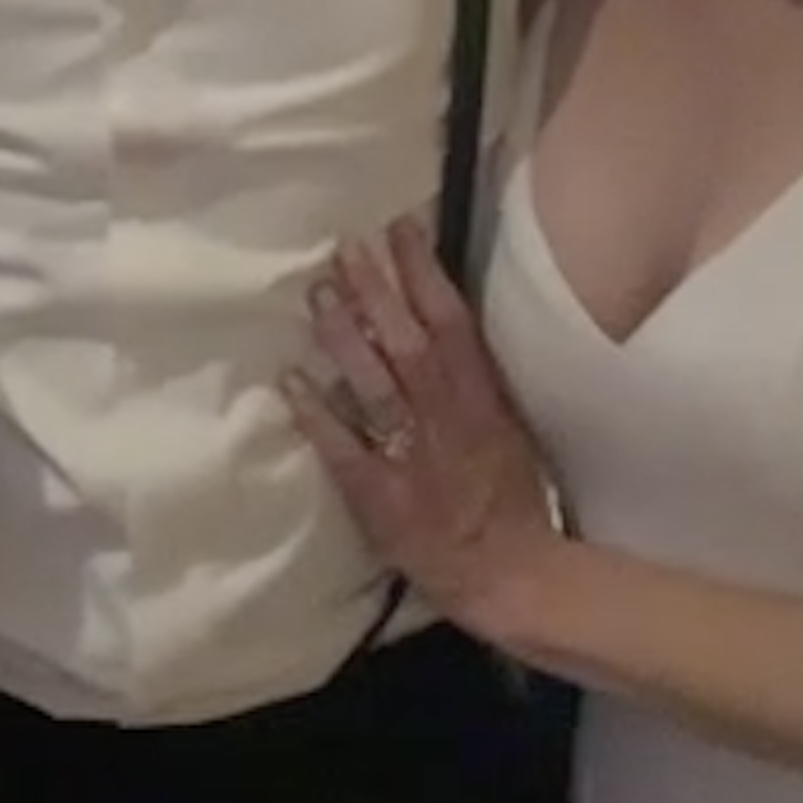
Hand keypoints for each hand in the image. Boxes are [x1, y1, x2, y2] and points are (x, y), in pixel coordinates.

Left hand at [285, 217, 562, 635]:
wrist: (511, 574)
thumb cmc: (511, 500)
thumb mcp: (508, 427)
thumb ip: (475, 380)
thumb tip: (441, 323)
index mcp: (483, 399)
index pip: (453, 323)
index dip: (424, 273)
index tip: (400, 228)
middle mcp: (446, 418)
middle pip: (407, 343)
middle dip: (376, 292)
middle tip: (346, 246)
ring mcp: (411, 455)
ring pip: (374, 385)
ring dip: (345, 337)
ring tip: (318, 293)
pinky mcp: (379, 494)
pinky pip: (344, 448)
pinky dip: (318, 414)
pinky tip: (290, 379)